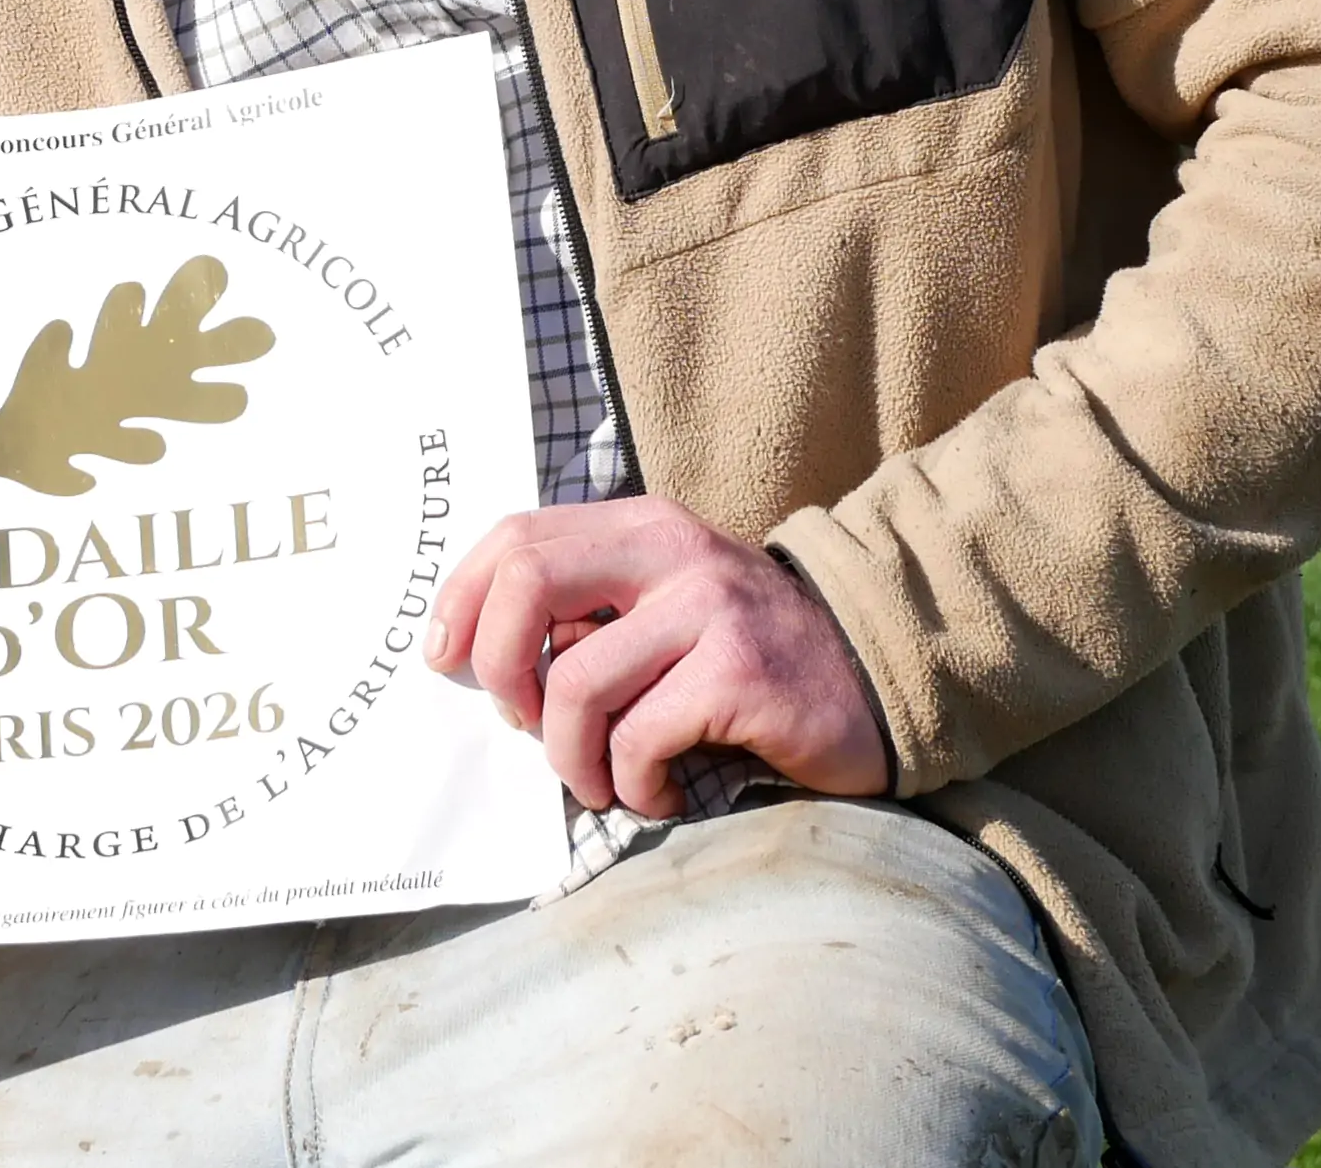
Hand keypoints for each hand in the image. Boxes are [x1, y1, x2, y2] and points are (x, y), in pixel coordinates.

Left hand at [427, 498, 889, 814]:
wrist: (874, 680)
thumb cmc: (744, 657)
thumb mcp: (661, 607)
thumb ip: (586, 612)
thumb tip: (475, 657)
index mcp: (640, 526)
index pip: (516, 537)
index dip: (462, 600)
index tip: (446, 662)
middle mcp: (672, 552)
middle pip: (528, 585)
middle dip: (501, 672)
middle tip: (524, 725)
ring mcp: (709, 609)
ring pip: (576, 684)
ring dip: (570, 757)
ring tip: (601, 783)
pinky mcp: (740, 674)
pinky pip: (639, 740)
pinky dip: (633, 785)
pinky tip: (660, 794)